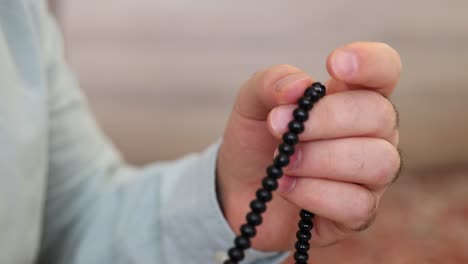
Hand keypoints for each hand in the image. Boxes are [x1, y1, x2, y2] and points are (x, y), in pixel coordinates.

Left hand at [217, 42, 401, 250]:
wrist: (238, 189)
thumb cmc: (256, 140)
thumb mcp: (252, 102)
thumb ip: (273, 83)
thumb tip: (300, 87)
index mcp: (351, 96)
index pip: (385, 70)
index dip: (371, 62)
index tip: (333, 64)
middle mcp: (371, 134)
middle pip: (381, 115)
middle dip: (326, 119)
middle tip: (278, 126)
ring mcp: (368, 176)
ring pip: (378, 162)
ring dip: (320, 159)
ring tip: (282, 162)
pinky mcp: (357, 214)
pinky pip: (357, 205)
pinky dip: (314, 194)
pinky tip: (286, 187)